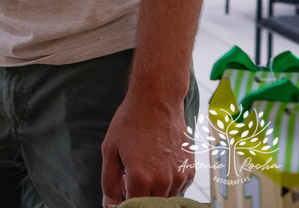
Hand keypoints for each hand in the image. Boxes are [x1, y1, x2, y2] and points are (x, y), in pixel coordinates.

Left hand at [100, 90, 192, 205]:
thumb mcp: (110, 149)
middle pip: (150, 204)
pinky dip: (168, 184)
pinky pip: (178, 189)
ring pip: (165, 198)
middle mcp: (163, 181)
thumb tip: (109, 204)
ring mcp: (179, 177)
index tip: (122, 190)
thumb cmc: (131, 123)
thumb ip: (109, 181)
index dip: (125, 201)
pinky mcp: (190, 171)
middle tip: (130, 176)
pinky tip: (158, 165)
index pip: (134, 205)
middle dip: (138, 194)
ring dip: (154, 191)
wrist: (158, 102)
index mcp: (141, 177)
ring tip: (144, 167)